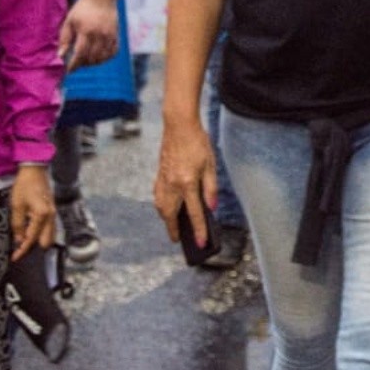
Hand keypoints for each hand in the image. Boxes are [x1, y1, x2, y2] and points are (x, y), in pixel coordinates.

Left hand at [9, 165, 54, 261]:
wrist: (34, 169)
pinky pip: (49, 228)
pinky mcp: (52, 210)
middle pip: (46, 241)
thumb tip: (19, 240)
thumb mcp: (17, 205)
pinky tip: (30, 231)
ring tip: (24, 241)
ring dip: (38, 240)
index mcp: (42, 215)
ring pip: (49, 235)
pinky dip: (41, 233)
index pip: (32, 238)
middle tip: (20, 250)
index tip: (15, 257)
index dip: (23, 249)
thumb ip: (18, 225)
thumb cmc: (25, 185)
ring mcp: (53, 213)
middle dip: (34, 247)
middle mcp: (51, 216)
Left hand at [59, 0, 118, 69]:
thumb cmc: (82, 9)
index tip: (69, 70)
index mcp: (86, 30)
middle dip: (82, 64)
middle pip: (91, 57)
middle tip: (76, 63)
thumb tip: (60, 55)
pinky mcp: (116, 35)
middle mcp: (99, 34)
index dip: (74, 64)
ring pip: (102, 57)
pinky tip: (98, 56)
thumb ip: (64, 38)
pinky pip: (113, 53)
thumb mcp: (69, 21)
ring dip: (93, 62)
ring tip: (86, 60)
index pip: (80, 53)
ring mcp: (109, 35)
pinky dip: (105, 58)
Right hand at [153, 115, 217, 247]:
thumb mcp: (210, 165)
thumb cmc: (197, 143)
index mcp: (188, 183)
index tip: (201, 244)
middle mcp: (173, 184)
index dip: (199, 230)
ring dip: (166, 219)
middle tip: (178, 240)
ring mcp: (163, 180)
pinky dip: (161, 206)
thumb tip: (211, 208)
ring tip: (173, 226)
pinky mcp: (159, 174)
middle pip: (171, 215)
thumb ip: (211, 188)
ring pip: (161, 207)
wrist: (178, 125)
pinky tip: (167, 208)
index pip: (194, 213)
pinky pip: (158, 197)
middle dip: (174, 230)